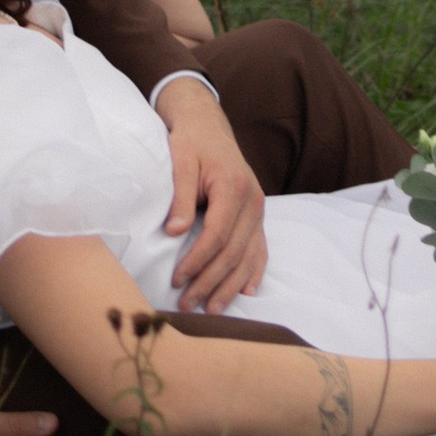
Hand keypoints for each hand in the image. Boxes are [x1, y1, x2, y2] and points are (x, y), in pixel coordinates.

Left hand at [159, 85, 268, 309]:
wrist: (208, 126)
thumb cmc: (191, 142)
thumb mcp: (180, 161)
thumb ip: (180, 196)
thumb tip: (175, 232)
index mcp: (234, 186)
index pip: (217, 235)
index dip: (197, 261)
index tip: (177, 279)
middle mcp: (253, 201)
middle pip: (233, 252)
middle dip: (210, 282)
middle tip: (187, 304)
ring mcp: (258, 210)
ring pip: (248, 256)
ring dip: (230, 286)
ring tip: (212, 309)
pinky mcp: (257, 215)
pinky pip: (260, 249)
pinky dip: (254, 271)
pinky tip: (246, 290)